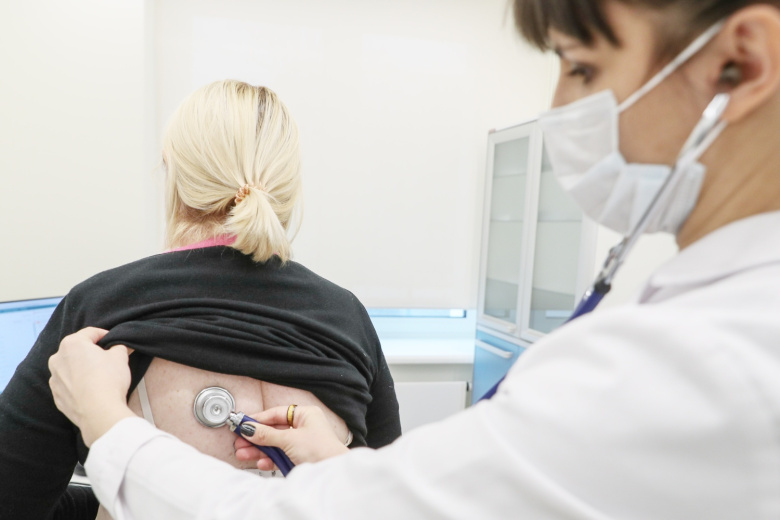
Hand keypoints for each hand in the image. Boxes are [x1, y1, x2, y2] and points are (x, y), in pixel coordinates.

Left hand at [48, 327, 136, 446]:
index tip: (114, 341)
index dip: (105, 335)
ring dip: (82, 368)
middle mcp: (57, 359)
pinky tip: (91, 390)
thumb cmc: (108, 379)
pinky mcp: (57, 396)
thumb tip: (121, 347)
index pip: (90, 333)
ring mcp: (54, 379)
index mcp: (72, 344)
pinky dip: (77, 384)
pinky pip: (68, 385)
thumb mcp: (120, 357)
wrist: (98, 412)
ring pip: (70, 367)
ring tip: (98, 376)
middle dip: (90, 352)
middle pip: (77, 350)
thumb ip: (119, 347)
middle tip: (107, 359)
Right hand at [234, 405, 349, 469]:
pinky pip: (280, 456)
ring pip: (275, 444)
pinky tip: (260, 462)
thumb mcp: (289, 439)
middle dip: (256, 437)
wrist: (332, 472)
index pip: (277, 414)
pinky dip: (269, 460)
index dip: (259, 419)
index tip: (243, 423)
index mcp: (306, 415)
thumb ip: (267, 435)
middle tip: (240, 441)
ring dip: (259, 450)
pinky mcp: (299, 458)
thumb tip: (249, 428)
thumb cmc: (320, 450)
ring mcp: (302, 443)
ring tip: (243, 454)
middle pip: (274, 430)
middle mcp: (304, 427)